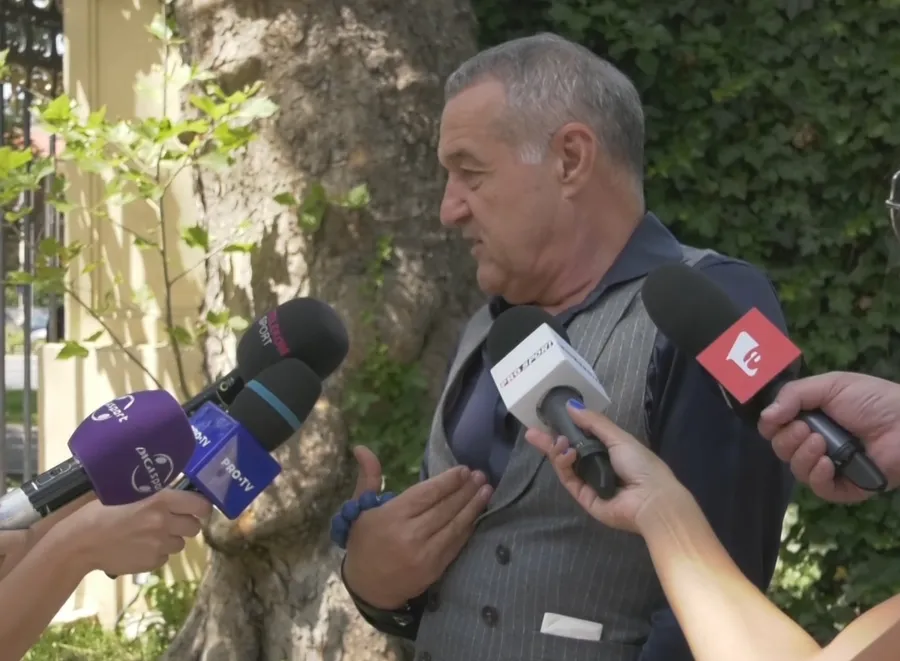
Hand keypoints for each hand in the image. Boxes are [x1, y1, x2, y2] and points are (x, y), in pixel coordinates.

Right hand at [58, 489, 211, 575]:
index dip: (202, 508)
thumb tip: (177, 489)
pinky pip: (165, 557)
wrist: (79, 543)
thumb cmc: (99, 512)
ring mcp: (159, 545)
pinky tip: (140, 547)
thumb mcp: (128, 492)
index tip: (198, 508)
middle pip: (194, 527)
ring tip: (151, 535)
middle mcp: (164, 522)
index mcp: (160, 500)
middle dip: (186, 524)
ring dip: (171, 539)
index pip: (200, 505)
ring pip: (180, 544)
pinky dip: (157, 553)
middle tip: (173, 521)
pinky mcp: (151, 563)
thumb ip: (155, 493)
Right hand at [342, 445, 492, 608]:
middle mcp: (410, 534)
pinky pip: (456, 544)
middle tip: (481, 475)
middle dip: (466, 490)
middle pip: (445, 507)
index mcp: (392, 516)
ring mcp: (425, 554)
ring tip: (486, 491)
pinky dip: (468, 528)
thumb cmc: (363, 542)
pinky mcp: (435, 569)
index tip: (464, 470)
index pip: (427, 493)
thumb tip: (361, 447)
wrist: (367, 587)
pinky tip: (477, 515)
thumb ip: (369, 476)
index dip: (448, 481)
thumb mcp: (360, 508)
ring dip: (473, 507)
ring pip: (455, 525)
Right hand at [525, 403, 686, 533]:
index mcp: (609, 450)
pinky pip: (569, 480)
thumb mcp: (618, 437)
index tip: (549, 418)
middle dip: (550, 441)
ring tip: (556, 441)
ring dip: (557, 451)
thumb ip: (594, 422)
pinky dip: (564, 465)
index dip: (565, 428)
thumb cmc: (641, 464)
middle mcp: (597, 466)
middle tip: (531, 432)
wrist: (652, 499)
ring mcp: (589, 483)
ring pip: (566, 465)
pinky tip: (566, 453)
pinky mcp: (583, 498)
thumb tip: (571, 405)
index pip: (582, 437)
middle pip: (569, 451)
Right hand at [758, 372, 899, 502]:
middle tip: (806, 428)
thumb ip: (793, 394)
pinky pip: (818, 488)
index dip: (771, 424)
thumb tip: (766, 416)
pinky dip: (816, 476)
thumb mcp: (831, 385)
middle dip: (787, 439)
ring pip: (796, 469)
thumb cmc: (872, 400)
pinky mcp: (844, 486)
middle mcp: (814, 442)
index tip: (777, 418)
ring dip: (802, 455)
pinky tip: (826, 463)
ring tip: (821, 443)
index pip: (775, 427)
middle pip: (780, 448)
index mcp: (809, 418)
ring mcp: (828, 466)